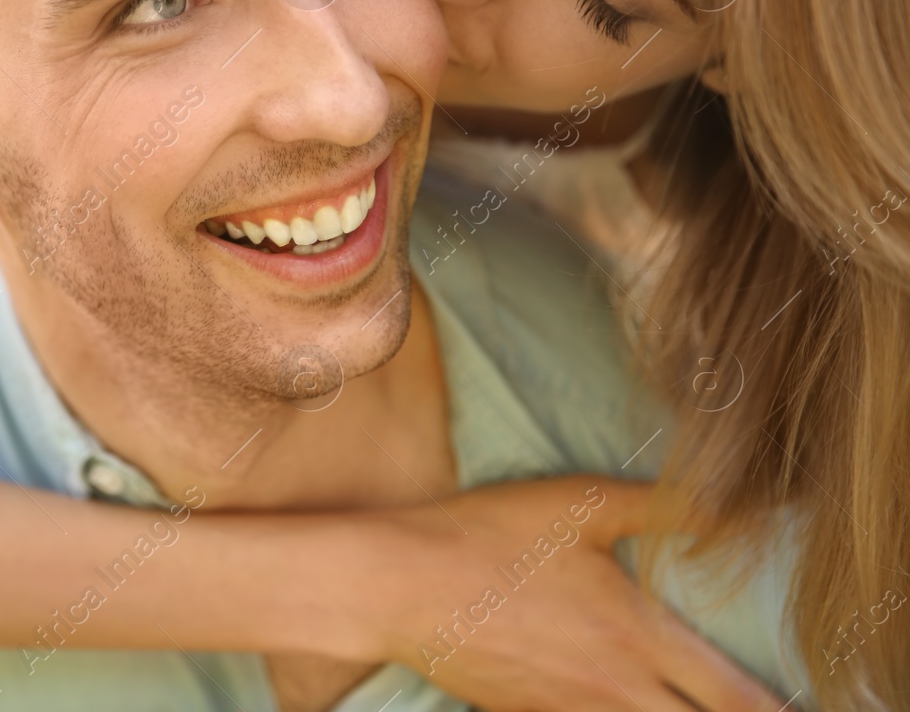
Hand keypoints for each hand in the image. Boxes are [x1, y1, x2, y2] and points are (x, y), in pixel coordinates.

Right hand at [334, 477, 787, 711]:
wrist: (398, 586)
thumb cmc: (488, 536)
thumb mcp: (577, 504)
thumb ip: (661, 507)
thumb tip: (731, 504)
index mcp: (637, 637)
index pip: (734, 698)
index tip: (798, 709)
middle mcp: (614, 690)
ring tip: (684, 708)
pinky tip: (615, 707)